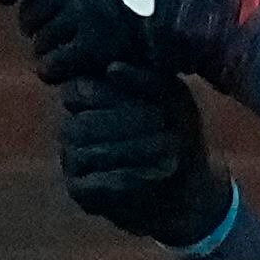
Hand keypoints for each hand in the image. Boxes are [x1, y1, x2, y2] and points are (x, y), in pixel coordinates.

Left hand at [0, 0, 241, 88]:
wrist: (183, 16)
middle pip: (28, 16)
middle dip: (42, 25)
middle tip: (66, 27)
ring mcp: (84, 12)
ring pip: (40, 43)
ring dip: (54, 49)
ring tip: (79, 46)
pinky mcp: (94, 45)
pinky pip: (52, 66)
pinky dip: (59, 70)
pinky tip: (75, 66)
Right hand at [57, 71, 234, 246]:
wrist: (188, 184)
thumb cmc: (176, 131)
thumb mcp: (171, 98)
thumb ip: (144, 79)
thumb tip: (112, 68)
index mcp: (88, 99)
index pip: (78, 90)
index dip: (112, 94)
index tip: (154, 103)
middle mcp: (72, 128)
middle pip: (82, 122)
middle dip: (127, 122)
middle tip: (165, 124)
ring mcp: (72, 160)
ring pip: (83, 151)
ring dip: (132, 149)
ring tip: (170, 147)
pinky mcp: (80, 191)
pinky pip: (93, 183)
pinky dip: (128, 177)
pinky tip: (157, 172)